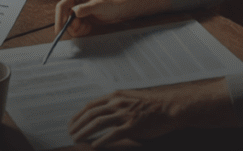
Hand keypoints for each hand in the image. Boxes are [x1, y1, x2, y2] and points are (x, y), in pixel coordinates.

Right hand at [54, 0, 129, 36]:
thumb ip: (85, 9)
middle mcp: (72, 2)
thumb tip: (74, 12)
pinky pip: (74, 28)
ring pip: (68, 25)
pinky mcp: (78, 19)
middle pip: (63, 17)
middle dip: (72, 25)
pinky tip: (89, 26)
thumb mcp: (97, 6)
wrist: (117, 10)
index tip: (59, 31)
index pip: (61, 6)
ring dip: (78, 29)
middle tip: (83, 26)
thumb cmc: (109, 5)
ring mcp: (74, 11)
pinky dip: (81, 30)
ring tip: (88, 25)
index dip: (59, 19)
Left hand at [68, 86, 184, 146]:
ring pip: (97, 123)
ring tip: (78, 139)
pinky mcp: (132, 126)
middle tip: (71, 133)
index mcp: (115, 96)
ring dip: (85, 132)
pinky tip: (95, 145)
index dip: (78, 115)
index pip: (90, 105)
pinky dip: (101, 140)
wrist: (171, 106)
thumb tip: (105, 117)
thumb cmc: (153, 104)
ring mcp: (124, 114)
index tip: (72, 123)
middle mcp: (117, 103)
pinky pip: (112, 134)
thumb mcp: (131, 99)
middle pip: (90, 114)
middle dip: (78, 124)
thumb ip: (117, 106)